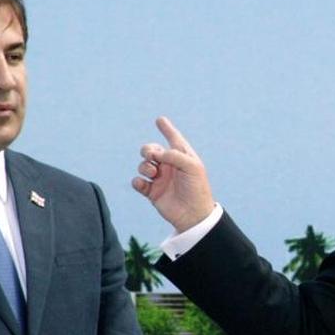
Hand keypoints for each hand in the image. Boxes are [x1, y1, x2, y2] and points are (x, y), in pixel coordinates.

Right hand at [132, 116, 215, 232]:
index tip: (160, 120)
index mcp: (182, 157)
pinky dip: (137, 181)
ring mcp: (160, 179)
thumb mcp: (191, 167)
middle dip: (147, 150)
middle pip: (151, 150)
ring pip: (143, 165)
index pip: (174, 139)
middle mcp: (170, 166)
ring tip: (153, 173)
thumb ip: (173, 155)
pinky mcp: (152, 192)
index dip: (167, 129)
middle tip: (151, 156)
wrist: (193, 215)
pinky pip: (138, 182)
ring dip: (144, 166)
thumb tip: (155, 154)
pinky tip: (143, 184)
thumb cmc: (197, 189)